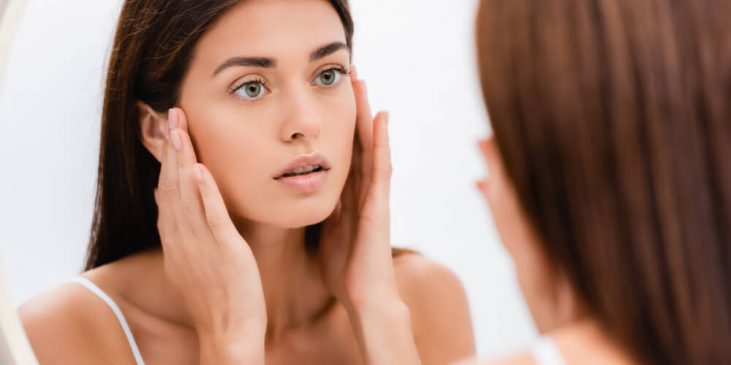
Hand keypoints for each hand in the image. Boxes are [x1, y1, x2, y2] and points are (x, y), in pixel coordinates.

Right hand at [154, 108, 265, 363]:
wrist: (228, 332)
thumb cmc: (217, 297)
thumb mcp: (192, 260)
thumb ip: (182, 229)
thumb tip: (169, 199)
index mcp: (176, 238)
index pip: (166, 190)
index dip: (166, 159)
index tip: (168, 131)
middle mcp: (182, 237)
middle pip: (172, 184)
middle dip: (172, 148)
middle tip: (172, 114)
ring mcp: (201, 244)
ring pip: (187, 194)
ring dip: (183, 159)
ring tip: (180, 127)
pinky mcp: (224, 251)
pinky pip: (212, 218)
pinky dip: (205, 192)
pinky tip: (201, 169)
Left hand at [317, 68, 400, 311]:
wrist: (364, 297)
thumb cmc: (344, 271)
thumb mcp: (324, 234)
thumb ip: (319, 211)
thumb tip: (301, 193)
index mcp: (346, 196)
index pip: (341, 152)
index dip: (336, 125)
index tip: (326, 98)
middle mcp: (362, 191)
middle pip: (356, 142)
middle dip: (352, 109)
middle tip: (347, 76)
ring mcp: (375, 195)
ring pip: (371, 146)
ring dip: (367, 114)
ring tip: (362, 83)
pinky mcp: (381, 204)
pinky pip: (382, 167)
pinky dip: (382, 141)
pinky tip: (381, 117)